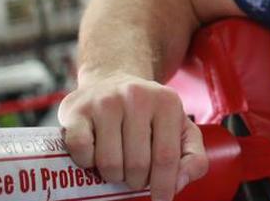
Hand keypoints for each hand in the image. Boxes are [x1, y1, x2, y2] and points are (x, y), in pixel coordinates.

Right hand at [58, 73, 207, 200]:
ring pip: (109, 162)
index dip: (164, 185)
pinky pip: (81, 151)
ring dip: (113, 175)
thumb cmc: (149, 113)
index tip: (161, 199)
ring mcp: (105, 101)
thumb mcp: (180, 128)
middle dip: (136, 181)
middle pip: (137, 164)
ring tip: (118, 165)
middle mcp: (137, 96)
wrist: (112, 80)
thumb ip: (193, 157)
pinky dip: (87, 162)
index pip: (167, 156)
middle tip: (134, 175)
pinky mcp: (77, 111)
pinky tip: (95, 154)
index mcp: (167, 102)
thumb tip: (179, 183)